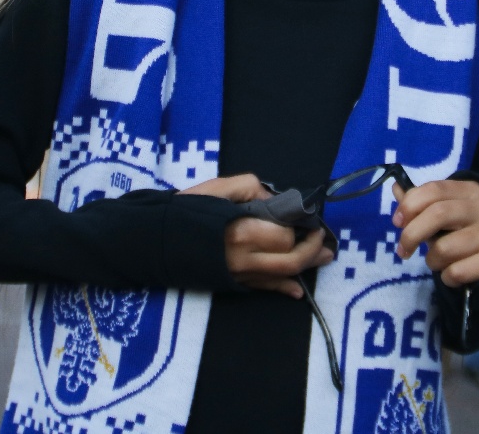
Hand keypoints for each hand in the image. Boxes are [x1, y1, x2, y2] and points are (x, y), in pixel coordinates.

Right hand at [179, 173, 333, 298]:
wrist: (153, 240)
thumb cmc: (185, 211)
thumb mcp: (218, 188)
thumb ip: (252, 188)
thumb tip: (276, 200)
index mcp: (242, 232)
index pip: (284, 235)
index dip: (297, 225)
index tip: (303, 215)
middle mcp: (245, 259)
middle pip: (290, 260)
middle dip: (310, 248)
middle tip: (320, 236)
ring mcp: (240, 275)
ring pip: (282, 276)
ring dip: (307, 266)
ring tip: (325, 256)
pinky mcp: (233, 283)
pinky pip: (264, 288)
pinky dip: (283, 289)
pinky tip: (298, 291)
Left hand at [391, 179, 478, 287]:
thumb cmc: (464, 230)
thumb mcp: (445, 210)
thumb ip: (420, 202)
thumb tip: (396, 188)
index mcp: (470, 190)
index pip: (434, 189)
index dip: (410, 204)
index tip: (396, 222)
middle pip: (438, 214)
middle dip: (411, 234)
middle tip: (402, 250)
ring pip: (445, 248)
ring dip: (431, 260)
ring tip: (437, 261)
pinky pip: (457, 272)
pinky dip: (446, 277)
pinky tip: (452, 273)